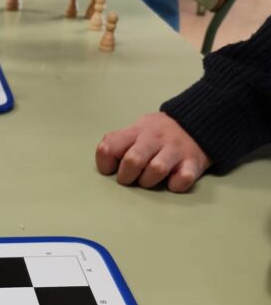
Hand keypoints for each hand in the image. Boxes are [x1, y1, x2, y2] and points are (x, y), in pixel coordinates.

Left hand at [95, 112, 210, 192]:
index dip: (105, 163)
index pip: (109, 146)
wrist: (199, 120)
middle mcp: (154, 139)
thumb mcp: (138, 129)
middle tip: (132, 178)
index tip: (112, 168)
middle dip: (127, 176)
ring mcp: (175, 149)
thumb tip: (107, 166)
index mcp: (136, 131)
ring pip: (156, 169)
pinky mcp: (193, 162)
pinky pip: (183, 179)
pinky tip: (174, 180)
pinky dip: (176, 184)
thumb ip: (121, 143)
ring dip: (150, 181)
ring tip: (152, 179)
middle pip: (133, 160)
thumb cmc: (158, 134)